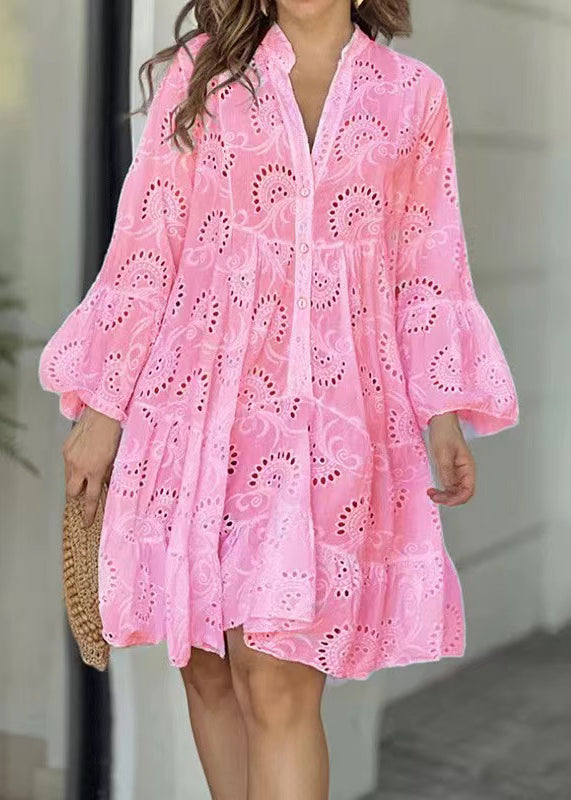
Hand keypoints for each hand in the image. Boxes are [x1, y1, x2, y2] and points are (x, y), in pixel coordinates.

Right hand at [62, 406, 121, 526]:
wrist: (102, 414)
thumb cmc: (112, 434)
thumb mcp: (115, 459)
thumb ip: (107, 474)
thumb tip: (105, 485)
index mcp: (95, 471)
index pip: (91, 498)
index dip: (89, 513)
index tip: (87, 523)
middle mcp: (79, 467)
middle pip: (73, 493)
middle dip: (78, 495)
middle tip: (87, 490)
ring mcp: (70, 458)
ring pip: (68, 479)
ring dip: (76, 479)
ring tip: (87, 469)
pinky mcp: (65, 449)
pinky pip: (67, 465)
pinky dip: (74, 465)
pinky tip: (84, 456)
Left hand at [426, 412, 474, 506]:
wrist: (440, 422)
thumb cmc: (445, 432)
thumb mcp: (444, 451)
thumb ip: (446, 470)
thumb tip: (447, 486)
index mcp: (468, 467)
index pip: (468, 490)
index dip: (458, 499)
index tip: (446, 501)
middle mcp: (464, 471)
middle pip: (461, 493)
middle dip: (449, 498)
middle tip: (434, 497)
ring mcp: (456, 471)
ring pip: (453, 491)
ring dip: (443, 496)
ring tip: (431, 494)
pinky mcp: (448, 469)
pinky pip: (447, 485)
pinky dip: (441, 490)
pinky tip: (433, 489)